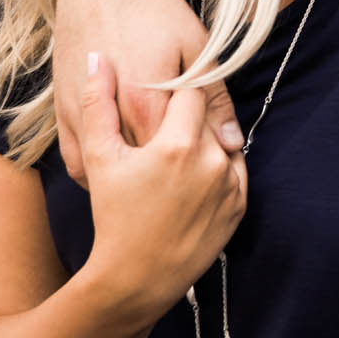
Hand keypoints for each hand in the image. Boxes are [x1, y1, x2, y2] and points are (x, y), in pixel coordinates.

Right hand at [53, 0, 240, 183]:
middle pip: (147, 165)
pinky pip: (77, 164)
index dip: (197, 158)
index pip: (181, 154)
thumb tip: (232, 142)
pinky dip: (96, 176)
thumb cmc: (153, 9)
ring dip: (132, 179)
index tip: (207, 153)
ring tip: (153, 176)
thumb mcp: (196, 47)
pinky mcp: (61, 114)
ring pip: (110, 170)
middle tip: (182, 166)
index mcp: (150, 103)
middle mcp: (115, 117)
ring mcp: (82, 117)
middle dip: (168, 171)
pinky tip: (118, 174)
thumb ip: (213, 99)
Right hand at [80, 55, 246, 318]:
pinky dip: (218, 166)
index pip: (192, 89)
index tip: (163, 96)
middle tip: (165, 130)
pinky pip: (234, 168)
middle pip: (207, 116)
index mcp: (177, 143)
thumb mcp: (98, 158)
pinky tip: (191, 177)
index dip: (176, 90)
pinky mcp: (240, 205)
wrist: (137, 278)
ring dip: (205, 141)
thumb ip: (99, 103)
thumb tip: (98, 58)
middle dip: (188, 118)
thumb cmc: (113, 216)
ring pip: (222, 140)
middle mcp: (211, 160)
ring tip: (175, 159)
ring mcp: (230, 184)